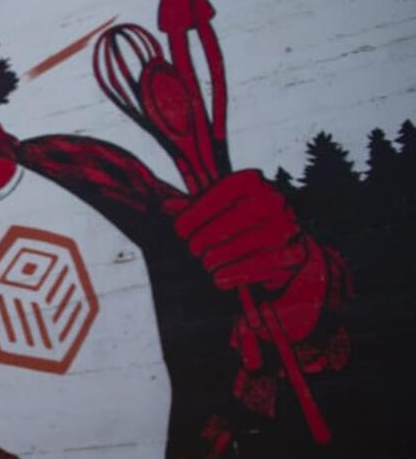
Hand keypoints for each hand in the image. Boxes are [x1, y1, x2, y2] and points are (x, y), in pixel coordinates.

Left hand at [170, 170, 307, 292]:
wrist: (294, 242)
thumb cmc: (249, 220)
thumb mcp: (224, 204)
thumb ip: (195, 205)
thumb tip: (164, 206)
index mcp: (250, 181)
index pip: (206, 202)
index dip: (187, 221)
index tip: (181, 232)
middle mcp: (270, 201)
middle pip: (212, 232)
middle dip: (197, 246)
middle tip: (197, 251)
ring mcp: (282, 230)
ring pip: (223, 254)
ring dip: (210, 262)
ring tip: (210, 262)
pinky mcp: (287, 258)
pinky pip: (240, 272)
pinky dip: (225, 277)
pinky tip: (221, 275)